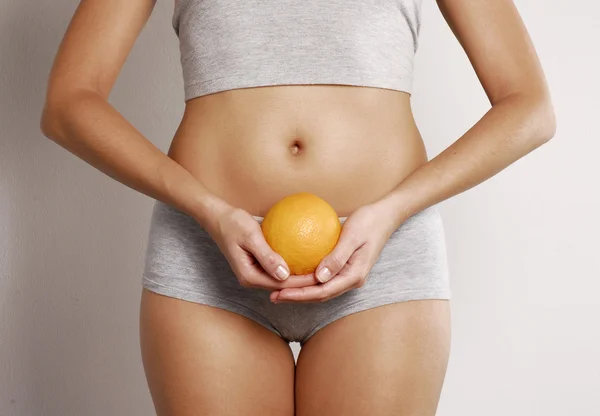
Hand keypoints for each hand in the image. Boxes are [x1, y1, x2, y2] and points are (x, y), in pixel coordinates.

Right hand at [205, 204, 319, 290]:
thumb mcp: (251, 236)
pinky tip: (307, 258)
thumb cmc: (233, 223)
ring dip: (300, 276)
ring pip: (281, 279)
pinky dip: (291, 265)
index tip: (322, 276)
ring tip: (321, 270)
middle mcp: (251, 279)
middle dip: (305, 284)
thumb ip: (267, 256)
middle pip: (283, 285)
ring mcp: (254, 273)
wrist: (218, 218)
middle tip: (327, 275)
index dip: (303, 282)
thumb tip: (284, 274)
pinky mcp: (257, 265)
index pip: (282, 284)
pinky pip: (277, 268)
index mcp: (249, 276)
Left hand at [269, 201, 400, 302]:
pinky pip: (323, 278)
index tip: (280, 292)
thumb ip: (337, 257)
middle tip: (273, 295)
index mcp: (354, 276)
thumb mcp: (352, 236)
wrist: (385, 217)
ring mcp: (349, 275)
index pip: (322, 291)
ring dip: (300, 291)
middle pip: (320, 295)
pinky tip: (293, 274)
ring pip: (321, 289)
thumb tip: (319, 277)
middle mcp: (351, 280)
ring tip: (279, 290)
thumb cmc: (368, 222)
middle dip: (296, 297)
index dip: (300, 295)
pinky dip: (308, 280)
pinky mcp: (345, 268)